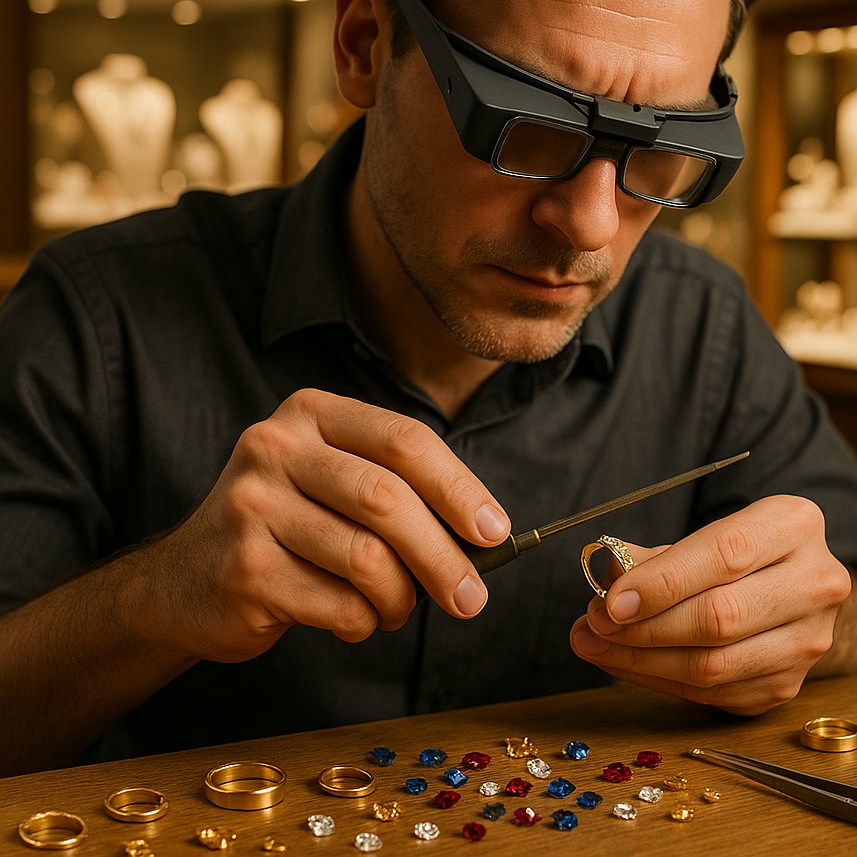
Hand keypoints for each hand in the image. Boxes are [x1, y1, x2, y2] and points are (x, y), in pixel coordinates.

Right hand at [144, 389, 509, 661]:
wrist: (184, 580)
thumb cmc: (287, 528)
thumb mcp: (332, 481)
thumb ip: (398, 491)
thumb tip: (482, 536)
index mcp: (311, 413)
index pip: (404, 440)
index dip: (458, 487)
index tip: (494, 531)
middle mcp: (276, 448)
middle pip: (388, 499)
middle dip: (443, 556)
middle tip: (471, 597)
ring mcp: (252, 506)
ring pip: (367, 559)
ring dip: (401, 599)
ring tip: (398, 610)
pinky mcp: (243, 569)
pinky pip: (338, 605)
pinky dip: (364, 622)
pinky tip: (356, 619)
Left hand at [569, 495, 850, 714]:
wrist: (786, 584)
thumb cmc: (731, 551)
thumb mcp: (699, 534)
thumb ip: (655, 557)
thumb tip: (607, 582)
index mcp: (794, 525)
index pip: (725, 554)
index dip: (663, 581)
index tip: (611, 600)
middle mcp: (817, 582)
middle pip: (721, 617)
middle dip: (644, 627)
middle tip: (593, 625)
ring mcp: (809, 640)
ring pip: (715, 665)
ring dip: (642, 661)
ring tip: (594, 645)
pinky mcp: (789, 684)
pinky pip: (715, 694)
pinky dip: (660, 681)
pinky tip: (625, 663)